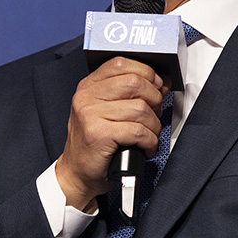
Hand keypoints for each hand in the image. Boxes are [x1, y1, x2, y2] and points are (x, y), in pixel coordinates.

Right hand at [55, 57, 167, 210]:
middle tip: (154, 113)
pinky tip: (145, 146)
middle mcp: (86, 97)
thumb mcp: (106, 112)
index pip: (121, 63)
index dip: (146, 72)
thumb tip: (160, 83)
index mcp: (88, 86)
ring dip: (153, 125)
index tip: (157, 86)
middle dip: (154, 99)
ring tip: (149, 135)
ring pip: (140, 109)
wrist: (77, 173)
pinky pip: (138, 131)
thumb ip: (130, 94)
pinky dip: (149, 141)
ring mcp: (90, 115)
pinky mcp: (99, 134)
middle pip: (135, 83)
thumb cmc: (94, 144)